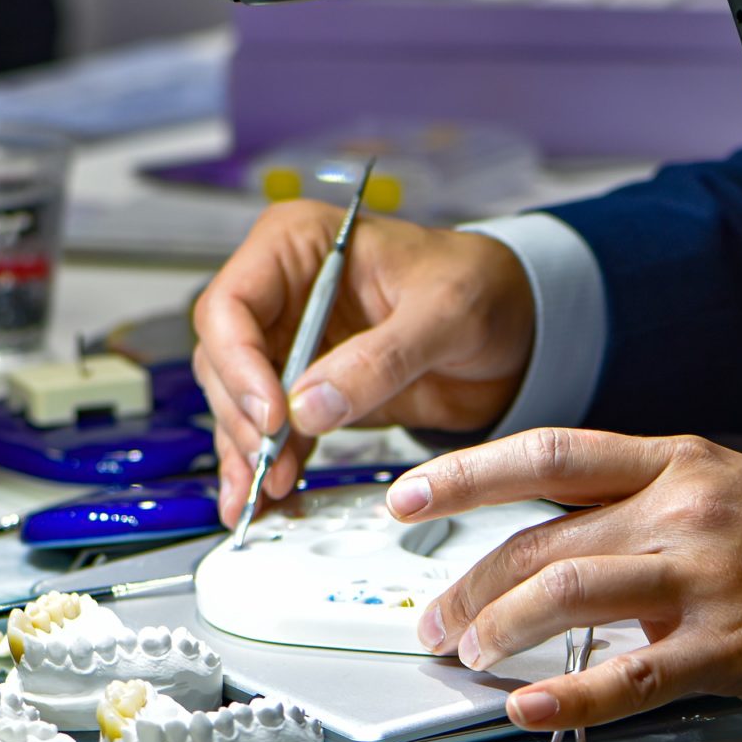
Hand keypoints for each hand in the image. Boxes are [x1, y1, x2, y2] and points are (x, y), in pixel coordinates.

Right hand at [192, 200, 534, 525]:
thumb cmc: (483, 287)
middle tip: (270, 464)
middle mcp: (285, 293)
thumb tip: (312, 405)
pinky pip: (276, 430)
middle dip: (243, 418)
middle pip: (225, 360)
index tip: (272, 415)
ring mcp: (295, 344)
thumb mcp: (445, 313)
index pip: (231, 304)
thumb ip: (382, 357)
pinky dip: (271, 463)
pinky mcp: (312, 391)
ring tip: (260, 494)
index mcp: (299, 246)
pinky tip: (268, 496)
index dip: (239, 364)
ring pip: (240, 402)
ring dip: (248, 451)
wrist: (516, 326)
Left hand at [384, 428, 741, 729]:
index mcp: (674, 460)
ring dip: (503, 627)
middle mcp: (682, 507)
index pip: (546, 455)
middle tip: (432, 619)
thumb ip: (636, 505)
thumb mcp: (720, 490)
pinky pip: (632, 673)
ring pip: (572, 590)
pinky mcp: (730, 643)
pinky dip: (571, 694)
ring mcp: (705, 574)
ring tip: (470, 656)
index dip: (465, 474)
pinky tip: (531, 707)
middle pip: (543, 537)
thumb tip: (550, 541)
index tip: (408, 497)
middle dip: (468, 581)